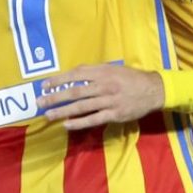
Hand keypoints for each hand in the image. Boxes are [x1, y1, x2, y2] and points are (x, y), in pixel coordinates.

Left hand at [36, 64, 163, 129]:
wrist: (153, 90)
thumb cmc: (130, 77)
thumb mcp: (111, 68)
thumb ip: (93, 71)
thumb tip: (73, 74)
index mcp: (101, 72)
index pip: (75, 75)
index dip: (58, 80)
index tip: (44, 85)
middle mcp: (103, 86)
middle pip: (75, 92)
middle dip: (55, 97)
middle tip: (40, 102)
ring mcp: (109, 101)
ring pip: (81, 107)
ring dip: (63, 111)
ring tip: (48, 115)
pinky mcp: (115, 115)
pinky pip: (94, 119)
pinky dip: (79, 122)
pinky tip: (67, 124)